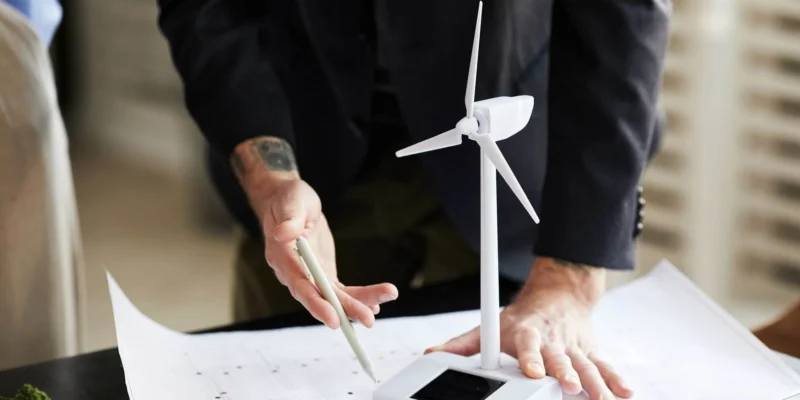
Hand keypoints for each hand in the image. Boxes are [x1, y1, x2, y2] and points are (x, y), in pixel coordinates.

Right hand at [230, 137, 398, 329]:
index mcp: (283, 257)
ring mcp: (310, 275)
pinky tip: (374, 306)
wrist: (289, 201)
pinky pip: (339, 290)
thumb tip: (283, 233)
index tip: (333, 319)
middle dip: (345, 310)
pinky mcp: (322, 273)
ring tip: (378, 312)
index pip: (300, 285)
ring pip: (333, 296)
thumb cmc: (288, 199)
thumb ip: (289, 218)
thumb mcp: (291, 202)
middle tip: (369, 319)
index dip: (317, 303)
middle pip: (320, 297)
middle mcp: (294, 272)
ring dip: (357, 305)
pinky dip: (356, 298)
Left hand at [426, 257, 631, 399]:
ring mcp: (573, 347)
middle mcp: (552, 340)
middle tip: (569, 385)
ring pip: (586, 365)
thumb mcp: (491, 326)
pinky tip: (624, 394)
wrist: (559, 293)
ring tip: (604, 398)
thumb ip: (462, 345)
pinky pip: (604, 366)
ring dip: (595, 382)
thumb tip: (431, 355)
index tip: (531, 370)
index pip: (528, 345)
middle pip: (560, 357)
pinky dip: (616, 379)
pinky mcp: (590, 352)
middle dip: (565, 372)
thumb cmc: (521, 318)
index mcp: (527, 333)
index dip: (530, 358)